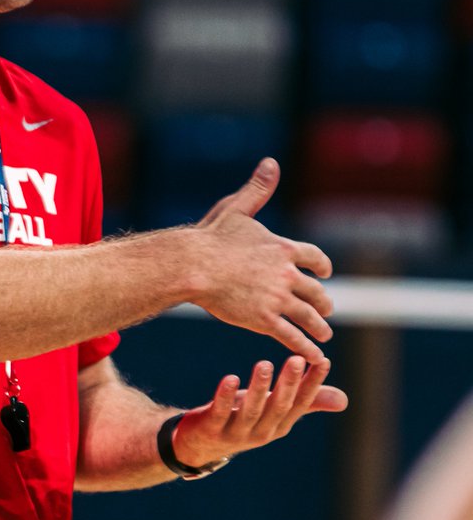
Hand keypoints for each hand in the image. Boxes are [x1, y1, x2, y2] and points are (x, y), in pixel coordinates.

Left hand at [170, 356, 348, 467]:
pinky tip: (231, 378)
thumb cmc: (242, 419)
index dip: (312, 384)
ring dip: (259, 388)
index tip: (323, 361)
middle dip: (289, 384)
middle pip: (279, 407)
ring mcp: (236, 433)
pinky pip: (220, 412)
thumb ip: (306, 403)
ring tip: (264, 364)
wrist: (199, 444)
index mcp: (280, 425)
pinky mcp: (211, 430)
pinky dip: (226, 396)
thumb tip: (345, 400)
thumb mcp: (274, 410)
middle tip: (297, 358)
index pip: (301, 404)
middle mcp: (262, 432)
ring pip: (251, 411)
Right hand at [194, 158, 334, 363]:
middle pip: (315, 290)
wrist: (193, 265)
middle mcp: (287, 273)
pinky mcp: (265, 319)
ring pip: (308, 316)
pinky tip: (314, 357)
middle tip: (326, 311)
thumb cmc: (210, 237)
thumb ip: (258, 189)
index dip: (321, 266)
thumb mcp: (238, 209)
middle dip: (322, 302)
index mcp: (283, 248)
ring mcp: (278, 298)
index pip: (314, 258)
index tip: (325, 273)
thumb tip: (271, 163)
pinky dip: (306, 348)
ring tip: (323, 337)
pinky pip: (292, 336)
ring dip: (319, 328)